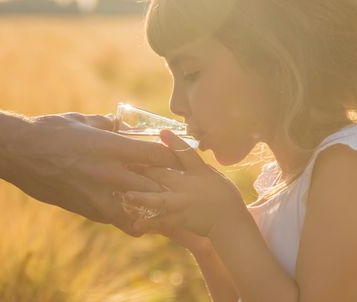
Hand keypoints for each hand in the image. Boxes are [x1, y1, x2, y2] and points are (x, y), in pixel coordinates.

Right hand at [0, 112, 180, 236]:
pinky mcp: (86, 209)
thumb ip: (107, 124)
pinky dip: (127, 216)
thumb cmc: (51, 130)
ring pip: (140, 210)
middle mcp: (110, 173)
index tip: (180, 158)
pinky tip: (130, 210)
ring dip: (150, 206)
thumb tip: (120, 124)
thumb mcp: (83, 121)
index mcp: (113, 147)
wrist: (18, 152)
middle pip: (156, 186)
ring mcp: (98, 195)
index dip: (174, 156)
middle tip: (176, 185)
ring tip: (156, 202)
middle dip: (169, 186)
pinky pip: (117, 218)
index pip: (159, 155)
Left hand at [121, 130, 245, 236]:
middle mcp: (189, 186)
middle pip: (164, 174)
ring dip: (143, 197)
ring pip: (160, 199)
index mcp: (199, 172)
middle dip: (145, 169)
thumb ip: (196, 166)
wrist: (230, 222)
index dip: (174, 142)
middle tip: (126, 163)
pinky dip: (150, 224)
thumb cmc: (224, 196)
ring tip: (127, 195)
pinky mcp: (181, 220)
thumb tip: (181, 154)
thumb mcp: (213, 175)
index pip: (187, 153)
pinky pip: (163, 222)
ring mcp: (184, 203)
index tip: (162, 132)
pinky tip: (136, 225)